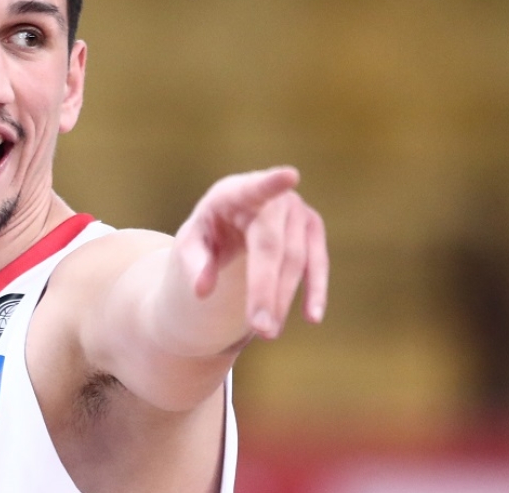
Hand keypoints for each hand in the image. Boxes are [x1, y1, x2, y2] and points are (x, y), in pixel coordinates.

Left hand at [173, 166, 327, 339]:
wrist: (234, 219)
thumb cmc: (210, 231)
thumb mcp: (191, 244)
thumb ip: (193, 263)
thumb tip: (201, 290)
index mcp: (235, 192)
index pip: (254, 188)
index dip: (272, 183)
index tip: (291, 176)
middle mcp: (273, 198)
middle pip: (272, 246)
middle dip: (267, 289)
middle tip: (260, 329)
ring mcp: (297, 210)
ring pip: (295, 260)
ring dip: (283, 298)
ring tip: (268, 332)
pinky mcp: (312, 227)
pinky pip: (317, 262)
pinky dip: (315, 290)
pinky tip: (312, 316)